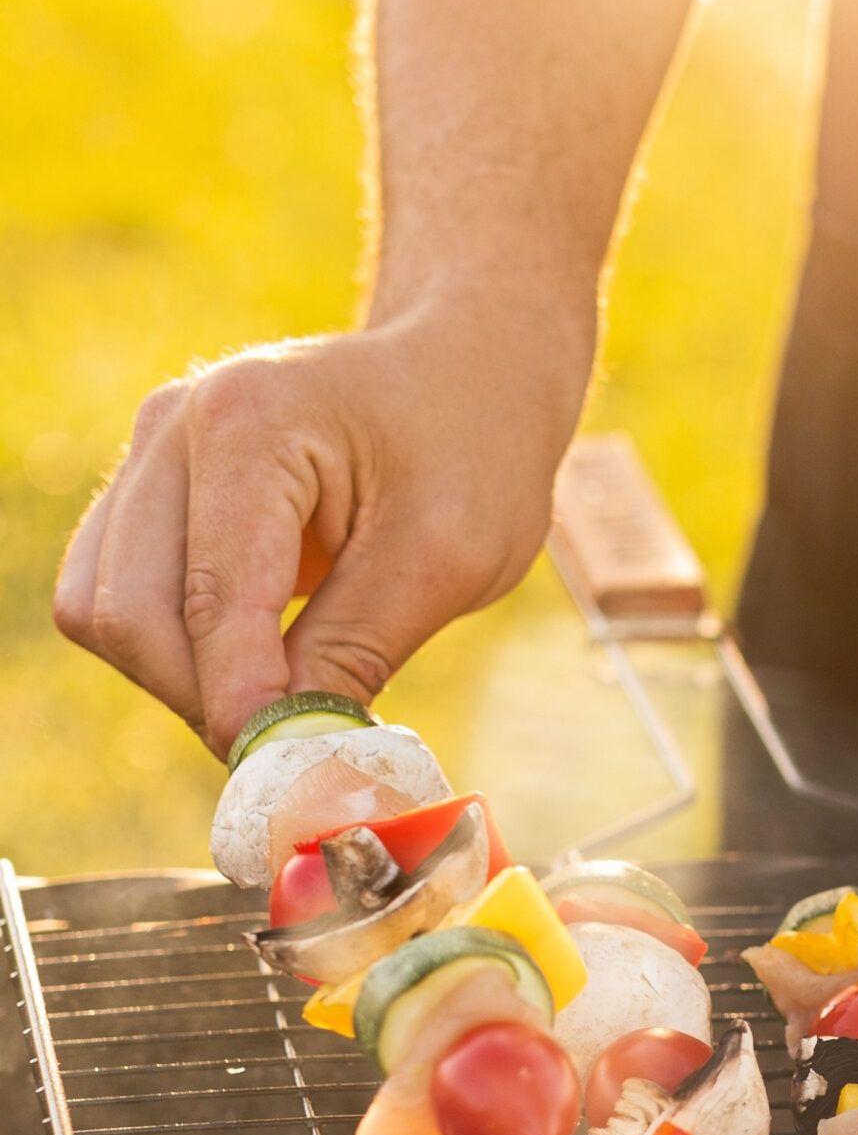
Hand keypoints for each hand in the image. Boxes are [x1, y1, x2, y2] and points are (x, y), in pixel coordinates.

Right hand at [54, 293, 589, 757]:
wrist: (471, 369)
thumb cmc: (477, 449)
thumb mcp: (447, 560)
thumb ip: (355, 652)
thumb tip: (288, 751)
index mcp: (250, 422)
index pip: (207, 596)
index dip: (237, 697)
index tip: (284, 765)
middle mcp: (175, 425)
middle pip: (125, 610)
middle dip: (203, 694)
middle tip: (295, 742)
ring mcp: (152, 449)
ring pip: (104, 608)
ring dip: (183, 677)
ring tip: (286, 698)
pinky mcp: (155, 484)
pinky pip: (123, 592)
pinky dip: (180, 647)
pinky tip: (263, 661)